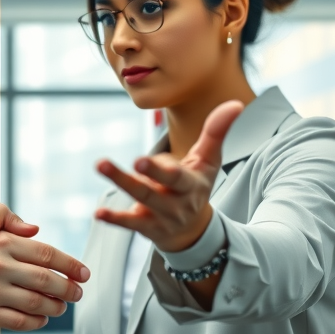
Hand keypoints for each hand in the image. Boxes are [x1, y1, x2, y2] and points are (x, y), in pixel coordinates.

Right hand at [0, 204, 89, 330]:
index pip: (46, 253)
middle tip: (77, 293)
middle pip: (46, 280)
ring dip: (55, 307)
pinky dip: (36, 322)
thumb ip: (7, 217)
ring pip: (36, 303)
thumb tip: (35, 229)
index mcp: (1, 242)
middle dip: (68, 289)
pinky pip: (19, 321)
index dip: (70, 264)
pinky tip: (41, 318)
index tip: (84, 273)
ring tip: (60, 306)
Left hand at [94, 101, 243, 251]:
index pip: (178, 178)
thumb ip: (216, 132)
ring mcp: (159, 216)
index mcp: (191, 185)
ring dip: (120, 183)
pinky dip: (114, 218)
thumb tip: (236, 103)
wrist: (193, 229)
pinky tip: (98, 213)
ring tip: (101, 165)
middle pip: (154, 190)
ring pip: (140, 199)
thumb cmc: (197, 185)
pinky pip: (129, 223)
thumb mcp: (209, 161)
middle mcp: (175, 203)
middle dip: (142, 176)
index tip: (142, 159)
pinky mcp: (145, 226)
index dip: (162, 170)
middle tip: (129, 162)